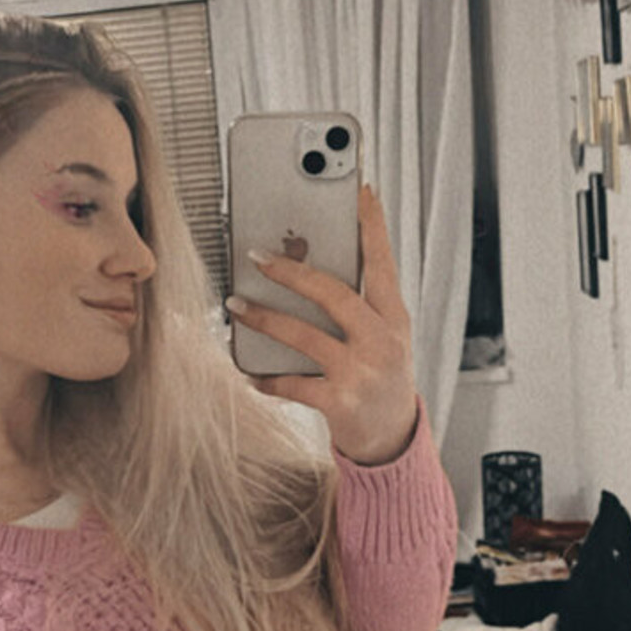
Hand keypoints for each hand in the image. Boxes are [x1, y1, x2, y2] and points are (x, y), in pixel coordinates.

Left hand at [226, 182, 418, 464]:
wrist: (393, 439)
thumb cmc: (381, 379)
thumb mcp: (383, 338)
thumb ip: (356, 307)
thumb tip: (303, 266)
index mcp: (394, 319)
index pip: (383, 263)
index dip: (372, 226)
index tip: (360, 192)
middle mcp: (382, 341)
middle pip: (334, 293)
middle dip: (292, 271)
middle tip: (257, 255)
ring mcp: (361, 372)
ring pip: (304, 335)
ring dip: (264, 318)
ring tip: (236, 305)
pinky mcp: (340, 402)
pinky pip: (292, 383)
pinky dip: (266, 378)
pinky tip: (248, 371)